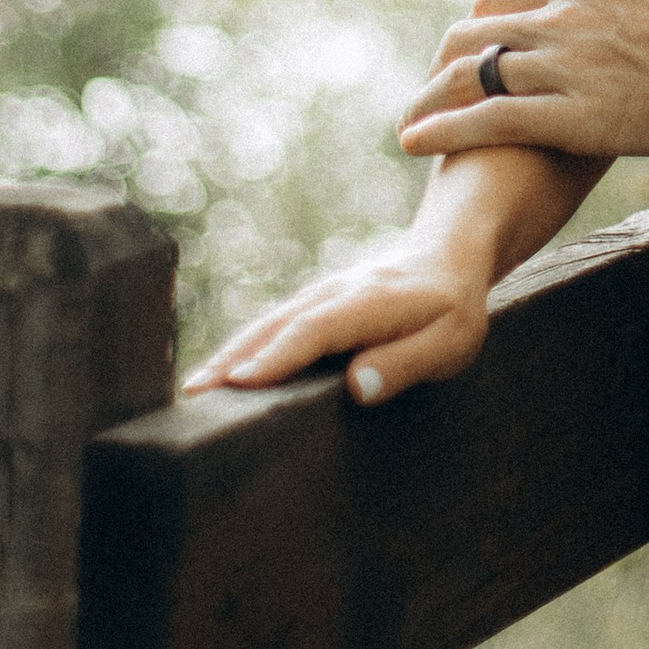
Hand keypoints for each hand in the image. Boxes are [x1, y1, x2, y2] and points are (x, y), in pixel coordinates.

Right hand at [181, 232, 491, 406]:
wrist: (450, 255)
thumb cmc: (454, 310)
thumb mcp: (452, 341)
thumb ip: (407, 362)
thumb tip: (358, 387)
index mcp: (372, 302)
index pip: (317, 329)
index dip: (279, 355)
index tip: (241, 382)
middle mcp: (338, 293)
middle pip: (279, 326)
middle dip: (235, 358)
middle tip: (194, 394)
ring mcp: (322, 295)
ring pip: (270, 323)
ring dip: (231, 353)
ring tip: (194, 389)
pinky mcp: (315, 304)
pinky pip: (275, 324)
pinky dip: (244, 346)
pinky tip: (221, 372)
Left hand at [399, 0, 648, 158]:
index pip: (498, 0)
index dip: (478, 28)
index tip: (468, 51)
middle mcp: (557, 17)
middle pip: (472, 37)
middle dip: (444, 65)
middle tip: (429, 92)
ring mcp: (561, 67)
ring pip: (471, 78)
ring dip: (431, 101)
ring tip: (406, 124)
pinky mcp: (571, 116)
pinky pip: (489, 120)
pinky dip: (444, 129)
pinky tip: (415, 143)